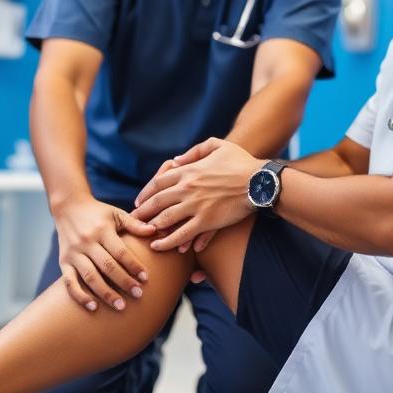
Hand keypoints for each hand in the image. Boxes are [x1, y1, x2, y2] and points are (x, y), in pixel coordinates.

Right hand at [53, 198, 156, 311]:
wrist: (68, 207)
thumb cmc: (97, 213)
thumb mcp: (116, 214)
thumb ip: (135, 224)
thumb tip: (155, 230)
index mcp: (102, 230)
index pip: (120, 251)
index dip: (133, 265)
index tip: (145, 278)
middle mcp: (86, 242)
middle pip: (107, 266)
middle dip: (124, 282)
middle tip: (138, 295)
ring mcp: (74, 253)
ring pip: (90, 276)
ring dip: (105, 293)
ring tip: (121, 306)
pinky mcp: (63, 262)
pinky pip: (69, 282)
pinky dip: (80, 296)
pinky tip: (93, 307)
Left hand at [132, 138, 262, 251]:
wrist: (260, 181)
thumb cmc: (241, 162)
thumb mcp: (217, 145)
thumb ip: (195, 151)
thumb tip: (176, 160)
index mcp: (188, 170)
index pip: (159, 183)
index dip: (146, 194)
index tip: (139, 203)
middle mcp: (188, 188)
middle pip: (157, 202)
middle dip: (142, 213)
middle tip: (133, 221)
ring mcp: (196, 206)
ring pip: (166, 220)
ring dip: (152, 228)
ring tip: (144, 235)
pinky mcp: (207, 221)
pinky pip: (183, 234)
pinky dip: (169, 241)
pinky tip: (160, 247)